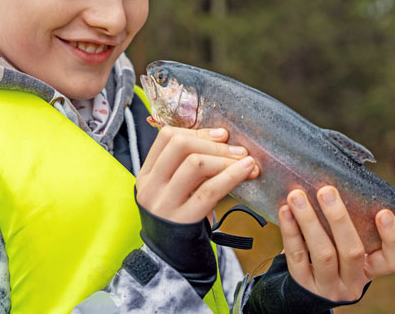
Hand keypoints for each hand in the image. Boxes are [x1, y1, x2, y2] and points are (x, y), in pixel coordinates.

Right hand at [135, 126, 258, 222]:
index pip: (167, 137)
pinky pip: (209, 190)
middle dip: (215, 144)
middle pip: (180, 145)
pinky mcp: (182, 220)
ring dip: (225, 159)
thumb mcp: (175, 191)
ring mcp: (164, 204)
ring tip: (247, 162)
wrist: (172, 263)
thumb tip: (221, 139)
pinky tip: (246, 172)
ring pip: (195, 164)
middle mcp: (150, 186)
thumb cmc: (180, 221)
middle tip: (239, 150)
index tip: (222, 135)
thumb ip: (187, 167)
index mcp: (146, 175)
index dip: (197, 132)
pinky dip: (231, 176)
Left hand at [278, 186, 394, 301]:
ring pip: (323, 254)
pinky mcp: (303, 284)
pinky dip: (290, 232)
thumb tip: (339, 183)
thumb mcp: (348, 245)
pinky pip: (297, 257)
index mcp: (371, 269)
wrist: (306, 288)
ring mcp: (328, 286)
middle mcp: (353, 281)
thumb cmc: (333, 253)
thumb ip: (352, 223)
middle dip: (339, 219)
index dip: (392, 238)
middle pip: (352, 252)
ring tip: (297, 196)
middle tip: (326, 190)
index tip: (384, 212)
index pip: (393, 261)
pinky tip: (285, 211)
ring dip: (309, 221)